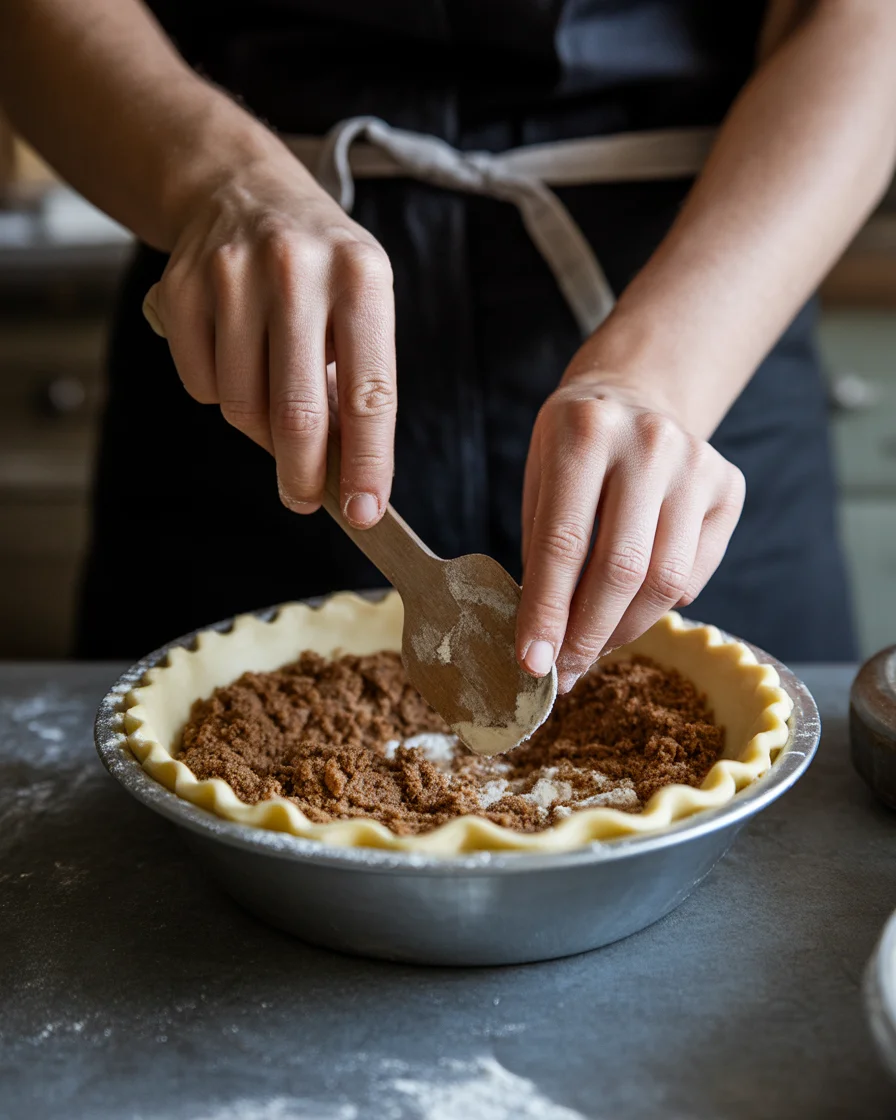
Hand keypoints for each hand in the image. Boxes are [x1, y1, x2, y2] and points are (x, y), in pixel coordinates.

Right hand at [143, 151, 395, 527]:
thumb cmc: (319, 269)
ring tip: (274, 405)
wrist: (242, 190)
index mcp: (361, 277)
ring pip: (243, 406)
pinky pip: (202, 386)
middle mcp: (297, 269)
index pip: (369, 393)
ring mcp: (232, 275)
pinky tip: (237, 364)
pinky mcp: (181, 289)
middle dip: (303, 475)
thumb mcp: (361, 306)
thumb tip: (347, 474)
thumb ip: (357, 383)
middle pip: (298, 412)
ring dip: (261, 430)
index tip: (364, 512)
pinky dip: (221, 396)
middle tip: (304, 499)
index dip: (367, 462)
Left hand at [516, 374, 744, 693]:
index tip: (533, 663)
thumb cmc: (574, 448)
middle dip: (589, 635)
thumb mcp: (540, 479)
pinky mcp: (728, 486)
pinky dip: (659, 605)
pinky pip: (694, 574)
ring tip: (593, 648)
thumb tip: (541, 642)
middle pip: (622, 569)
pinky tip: (633, 604)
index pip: (564, 543)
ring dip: (625, 631)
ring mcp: (697, 463)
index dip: (547, 612)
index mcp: (585, 433)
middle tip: (565, 672)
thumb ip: (542, 549)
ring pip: (665, 581)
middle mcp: (648, 443)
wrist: (636, 395)